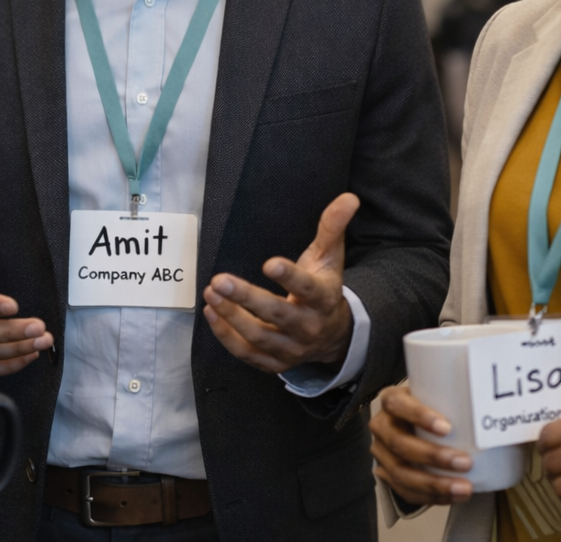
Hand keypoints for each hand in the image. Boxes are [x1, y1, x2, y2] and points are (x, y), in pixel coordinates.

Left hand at [201, 192, 358, 372]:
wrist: (333, 334)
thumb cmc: (324, 287)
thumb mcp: (330, 256)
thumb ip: (333, 226)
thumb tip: (349, 198)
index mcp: (324, 298)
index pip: (308, 288)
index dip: (290, 277)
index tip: (270, 263)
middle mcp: (309, 326)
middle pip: (277, 315)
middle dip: (247, 298)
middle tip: (221, 280)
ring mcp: (292, 348)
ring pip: (259, 337)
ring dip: (231, 317)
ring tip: (211, 294)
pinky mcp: (276, 362)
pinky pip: (249, 354)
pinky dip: (227, 337)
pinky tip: (212, 314)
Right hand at [369, 384, 474, 506]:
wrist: (414, 425)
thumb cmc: (433, 409)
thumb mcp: (440, 396)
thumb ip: (463, 400)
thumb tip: (513, 413)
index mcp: (392, 400)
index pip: (397, 403)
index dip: (419, 416)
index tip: (447, 427)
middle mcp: (382, 426)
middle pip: (399, 443)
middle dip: (433, 456)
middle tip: (464, 462)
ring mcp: (382, 453)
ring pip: (400, 472)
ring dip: (434, 483)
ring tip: (463, 488)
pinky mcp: (387, 475)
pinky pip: (405, 491)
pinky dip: (431, 497)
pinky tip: (452, 497)